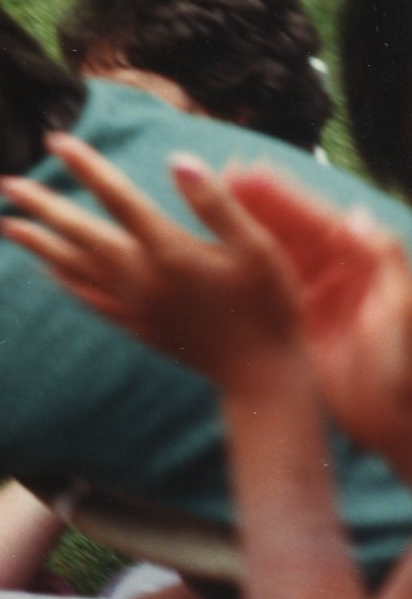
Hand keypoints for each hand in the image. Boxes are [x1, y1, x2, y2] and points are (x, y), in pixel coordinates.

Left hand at [0, 132, 303, 388]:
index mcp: (169, 250)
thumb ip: (215, 203)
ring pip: (71, 266)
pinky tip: (45, 268)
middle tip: (3, 184)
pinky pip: (85, 297)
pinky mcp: (134, 325)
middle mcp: (141, 276)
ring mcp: (132, 304)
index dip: (85, 166)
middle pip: (78, 232)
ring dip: (36, 242)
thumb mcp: (257, 247)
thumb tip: (178, 159)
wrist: (260, 375)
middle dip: (39, 205)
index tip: (55, 142)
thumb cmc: (269, 305)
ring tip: (5, 224)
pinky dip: (61, 278)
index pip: (117, 197)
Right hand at [228, 169, 411, 471]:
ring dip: (242, 230)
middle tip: (216, 179)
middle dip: (254, 203)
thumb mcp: (401, 311)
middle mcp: (335, 274)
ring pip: (271, 254)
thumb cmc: (405, 371)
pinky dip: (239, 269)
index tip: (246, 172)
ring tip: (207, 208)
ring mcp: (312, 299)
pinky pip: (262, 289)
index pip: (316, 220)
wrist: (397, 425)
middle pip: (288, 230)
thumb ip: (383, 259)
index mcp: (362, 264)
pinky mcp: (293, 325)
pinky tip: (213, 258)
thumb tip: (354, 214)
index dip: (280, 195)